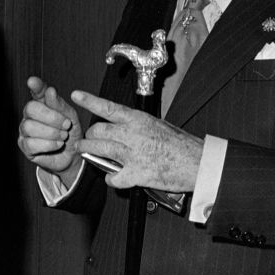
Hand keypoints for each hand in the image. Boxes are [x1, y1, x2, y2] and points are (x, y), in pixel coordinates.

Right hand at [18, 76, 82, 185]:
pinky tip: (57, 145)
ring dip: (51, 133)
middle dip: (51, 117)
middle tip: (66, 125)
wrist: (73, 155)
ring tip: (63, 137)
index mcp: (42, 103)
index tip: (32, 81)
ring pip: (30, 127)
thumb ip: (59, 105)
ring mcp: (25, 130)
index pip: (36, 91)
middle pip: (31, 108)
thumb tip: (50, 91)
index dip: (35, 86)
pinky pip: (31, 143)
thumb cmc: (70, 133)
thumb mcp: (70, 116)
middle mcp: (31, 114)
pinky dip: (48, 144)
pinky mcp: (25, 145)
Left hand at [71, 90, 202, 191]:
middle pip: (97, 130)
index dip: (89, 100)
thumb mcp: (157, 125)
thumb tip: (122, 128)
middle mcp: (132, 134)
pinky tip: (112, 178)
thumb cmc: (181, 144)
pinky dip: (110, 179)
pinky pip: (112, 177)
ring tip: (85, 152)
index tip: (76, 95)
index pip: (108, 107)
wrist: (198, 162)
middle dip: (89, 135)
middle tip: (87, 140)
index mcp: (138, 120)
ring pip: (99, 149)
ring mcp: (132, 154)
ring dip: (89, 152)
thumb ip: (137, 126)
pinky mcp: (136, 173)